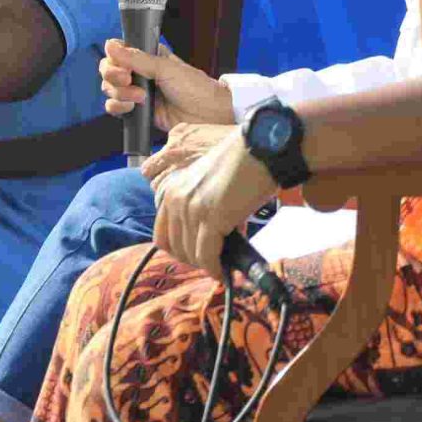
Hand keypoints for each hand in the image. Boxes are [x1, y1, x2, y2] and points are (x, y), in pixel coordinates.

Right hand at [100, 39, 232, 128]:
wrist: (209, 115)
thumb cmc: (195, 88)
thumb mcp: (166, 68)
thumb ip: (136, 58)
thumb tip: (109, 45)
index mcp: (147, 56)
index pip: (118, 52)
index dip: (113, 58)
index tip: (121, 65)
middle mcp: (140, 73)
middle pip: (109, 71)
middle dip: (114, 77)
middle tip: (128, 80)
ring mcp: (137, 93)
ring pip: (110, 90)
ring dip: (119, 93)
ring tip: (140, 98)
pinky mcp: (138, 112)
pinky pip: (116, 108)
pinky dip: (118, 108)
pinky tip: (132, 108)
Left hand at [147, 124, 278, 275]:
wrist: (259, 149)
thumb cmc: (242, 166)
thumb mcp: (210, 188)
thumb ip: (203, 212)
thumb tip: (213, 244)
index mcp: (172, 191)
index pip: (162, 235)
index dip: (179, 251)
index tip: (196, 256)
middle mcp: (174, 199)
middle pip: (175, 248)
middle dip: (194, 260)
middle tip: (214, 262)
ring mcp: (190, 209)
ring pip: (190, 255)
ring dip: (207, 265)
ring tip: (223, 266)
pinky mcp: (210, 218)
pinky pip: (206, 256)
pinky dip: (215, 268)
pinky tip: (225, 272)